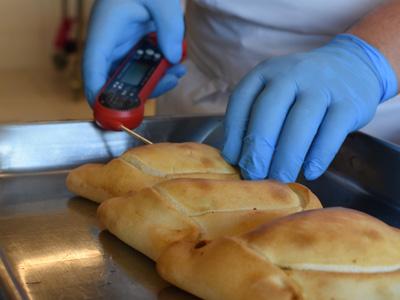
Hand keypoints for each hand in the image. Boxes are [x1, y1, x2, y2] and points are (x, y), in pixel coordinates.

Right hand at [83, 0, 185, 105]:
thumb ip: (168, 26)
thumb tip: (173, 57)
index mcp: (105, 31)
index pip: (94, 68)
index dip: (99, 93)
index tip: (112, 113)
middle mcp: (110, 44)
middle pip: (115, 81)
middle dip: (140, 91)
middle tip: (166, 83)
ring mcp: (122, 47)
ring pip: (132, 77)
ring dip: (154, 80)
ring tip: (177, 71)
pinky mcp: (134, 48)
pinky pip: (143, 68)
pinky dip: (159, 71)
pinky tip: (175, 64)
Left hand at [222, 34, 397, 181]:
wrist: (353, 66)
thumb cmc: (302, 90)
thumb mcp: (276, 90)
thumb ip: (256, 115)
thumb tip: (237, 158)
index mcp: (266, 71)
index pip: (241, 100)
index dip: (233, 132)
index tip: (232, 159)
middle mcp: (292, 74)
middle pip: (268, 112)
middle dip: (258, 149)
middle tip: (254, 175)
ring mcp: (322, 86)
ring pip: (299, 124)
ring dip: (286, 157)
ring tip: (280, 180)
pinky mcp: (350, 103)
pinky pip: (331, 133)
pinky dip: (319, 156)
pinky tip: (310, 173)